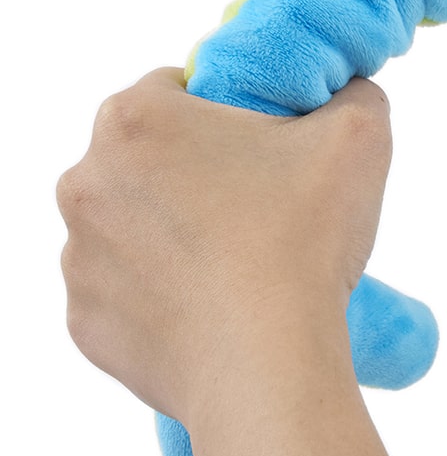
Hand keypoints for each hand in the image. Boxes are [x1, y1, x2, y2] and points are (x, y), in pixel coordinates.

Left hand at [56, 67, 393, 429]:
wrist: (268, 369)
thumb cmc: (302, 241)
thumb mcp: (357, 134)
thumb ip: (352, 91)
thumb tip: (345, 91)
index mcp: (134, 120)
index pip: (177, 86)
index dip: (229, 110)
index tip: (268, 145)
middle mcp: (86, 182)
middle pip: (151, 155)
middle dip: (199, 169)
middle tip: (262, 200)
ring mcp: (79, 257)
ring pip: (135, 221)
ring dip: (177, 228)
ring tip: (242, 257)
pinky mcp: (86, 321)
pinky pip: (127, 287)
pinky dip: (163, 289)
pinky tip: (215, 300)